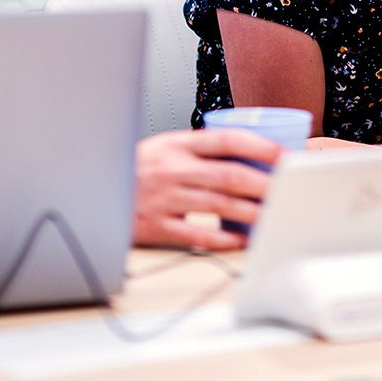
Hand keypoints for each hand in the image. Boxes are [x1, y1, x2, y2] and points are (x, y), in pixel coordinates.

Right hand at [133, 128, 280, 251]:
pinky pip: (196, 234)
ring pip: (218, 205)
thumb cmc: (136, 169)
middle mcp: (171, 169)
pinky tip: (241, 240)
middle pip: (229, 175)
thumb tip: (250, 153)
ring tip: (274, 214)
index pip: (226, 140)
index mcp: (176, 144)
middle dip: (265, 183)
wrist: (92, 191)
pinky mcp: (155, 227)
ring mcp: (164, 198)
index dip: (260, 146)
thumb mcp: (164, 147)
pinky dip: (221, 239)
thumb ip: (199, 150)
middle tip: (288, 189)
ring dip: (251, 212)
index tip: (285, 154)